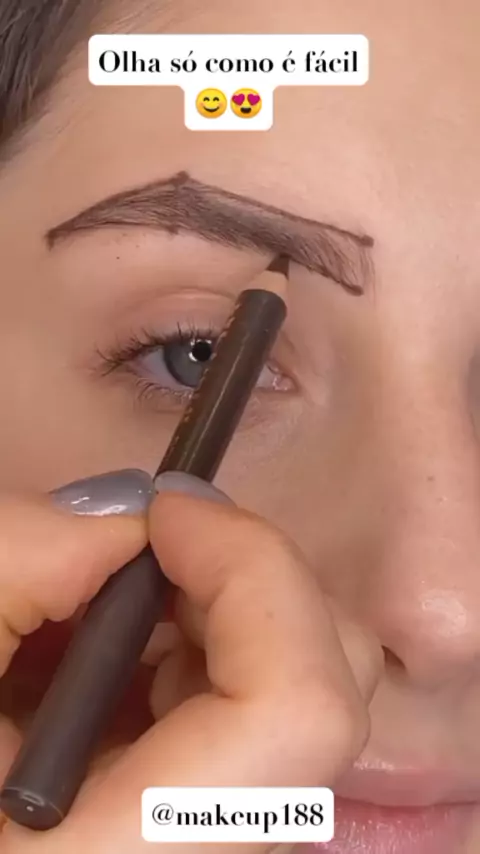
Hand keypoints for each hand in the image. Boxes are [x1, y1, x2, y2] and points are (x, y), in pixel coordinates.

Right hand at [1, 471, 382, 853]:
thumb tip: (126, 522)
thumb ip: (21, 558)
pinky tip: (133, 660)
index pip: (298, 714)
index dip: (257, 577)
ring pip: (307, 715)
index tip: (169, 516)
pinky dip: (214, 662)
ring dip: (231, 620)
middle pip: (324, 706)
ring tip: (129, 606)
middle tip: (156, 543)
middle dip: (245, 586)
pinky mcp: (208, 835)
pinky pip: (264, 734)